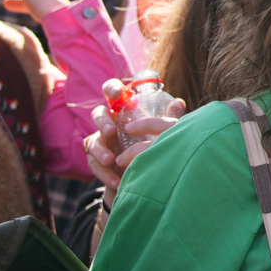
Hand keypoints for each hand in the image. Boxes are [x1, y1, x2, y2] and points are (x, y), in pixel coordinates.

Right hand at [86, 82, 183, 201]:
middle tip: (111, 132)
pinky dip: (104, 173)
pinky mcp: (96, 160)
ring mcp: (101, 142)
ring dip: (100, 150)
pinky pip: (94, 164)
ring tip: (110, 160)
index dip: (112, 89)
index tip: (118, 94)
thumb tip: (179, 102)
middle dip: (102, 121)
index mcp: (123, 111)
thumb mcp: (162, 132)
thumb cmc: (151, 145)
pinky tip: (116, 181)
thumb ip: (168, 118)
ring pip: (92, 141)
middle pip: (98, 114)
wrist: (143, 176)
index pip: (112, 93)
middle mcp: (109, 123)